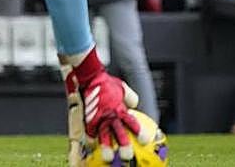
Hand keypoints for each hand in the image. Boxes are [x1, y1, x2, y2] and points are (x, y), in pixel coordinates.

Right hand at [67, 48, 144, 163]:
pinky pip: (90, 129)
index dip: (139, 132)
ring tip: (108, 158)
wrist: (90, 76)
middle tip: (128, 157)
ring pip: (104, 135)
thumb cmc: (106, 81)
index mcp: (120, 108)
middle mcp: (111, 115)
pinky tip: (91, 146)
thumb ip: (130, 97)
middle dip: (124, 146)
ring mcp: (99, 116)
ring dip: (106, 147)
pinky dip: (91, 138)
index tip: (145, 141)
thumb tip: (134, 104)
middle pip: (119, 133)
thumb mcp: (122, 88)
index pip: (132, 122)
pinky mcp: (89, 116)